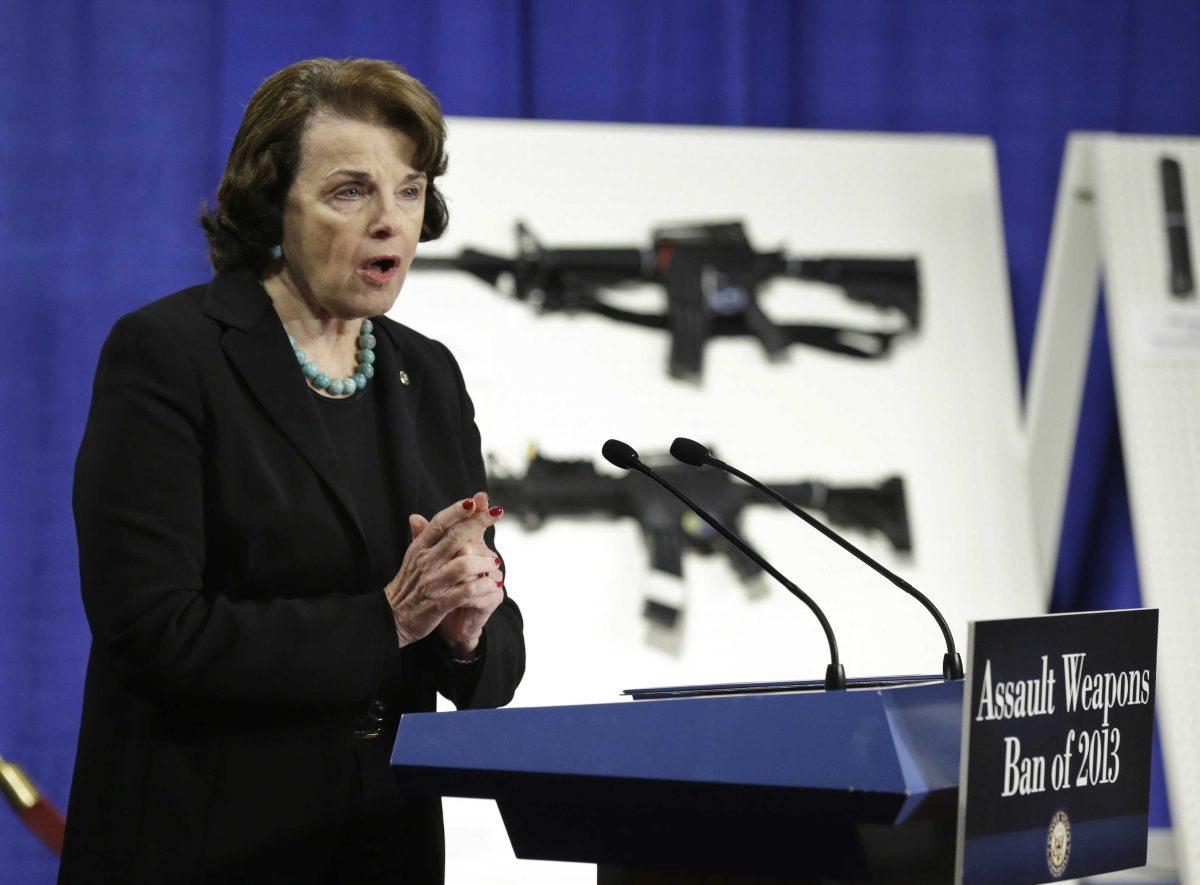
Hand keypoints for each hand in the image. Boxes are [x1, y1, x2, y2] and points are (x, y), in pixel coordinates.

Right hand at [383, 491, 502, 649]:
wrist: (392, 617)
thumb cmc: (408, 584)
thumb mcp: (412, 558)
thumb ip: (420, 537)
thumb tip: (415, 515)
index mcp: (419, 548)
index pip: (439, 523)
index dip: (457, 510)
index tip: (476, 500)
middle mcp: (425, 562)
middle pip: (455, 537)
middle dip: (478, 522)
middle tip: (498, 511)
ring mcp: (433, 583)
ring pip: (464, 564)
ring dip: (485, 561)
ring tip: (495, 563)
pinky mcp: (440, 603)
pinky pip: (467, 592)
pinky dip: (483, 586)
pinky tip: (493, 584)